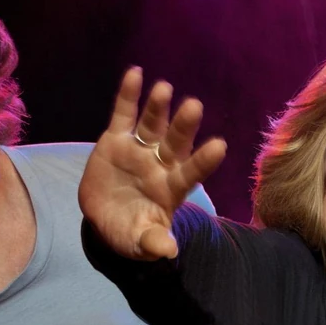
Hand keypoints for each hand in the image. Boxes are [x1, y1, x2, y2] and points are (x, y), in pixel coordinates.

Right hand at [77, 67, 227, 260]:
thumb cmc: (130, 231)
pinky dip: (129, 94)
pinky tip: (135, 73)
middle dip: (184, 126)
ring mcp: (140, 149)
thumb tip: (169, 252)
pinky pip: (124, 114)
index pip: (192, 172)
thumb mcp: (140, 242)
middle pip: (176, 143)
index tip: (220, 146)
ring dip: (158, 107)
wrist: (105, 218)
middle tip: (195, 106)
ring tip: (165, 89)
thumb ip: (154, 242)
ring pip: (153, 125)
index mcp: (172, 188)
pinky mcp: (116, 139)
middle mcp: (161, 164)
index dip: (204, 160)